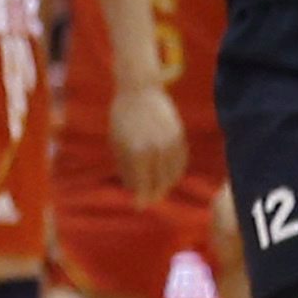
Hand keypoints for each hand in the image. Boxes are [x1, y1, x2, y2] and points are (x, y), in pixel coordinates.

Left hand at [109, 77, 187, 205]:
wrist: (140, 91)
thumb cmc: (122, 117)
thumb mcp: (116, 143)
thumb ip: (125, 167)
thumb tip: (132, 188)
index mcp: (137, 153)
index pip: (143, 184)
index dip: (141, 198)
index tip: (139, 206)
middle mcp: (156, 150)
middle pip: (160, 182)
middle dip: (154, 194)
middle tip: (148, 200)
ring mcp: (171, 143)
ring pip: (173, 174)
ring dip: (166, 185)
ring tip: (158, 190)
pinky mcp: (180, 136)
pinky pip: (181, 161)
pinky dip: (176, 171)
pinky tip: (169, 175)